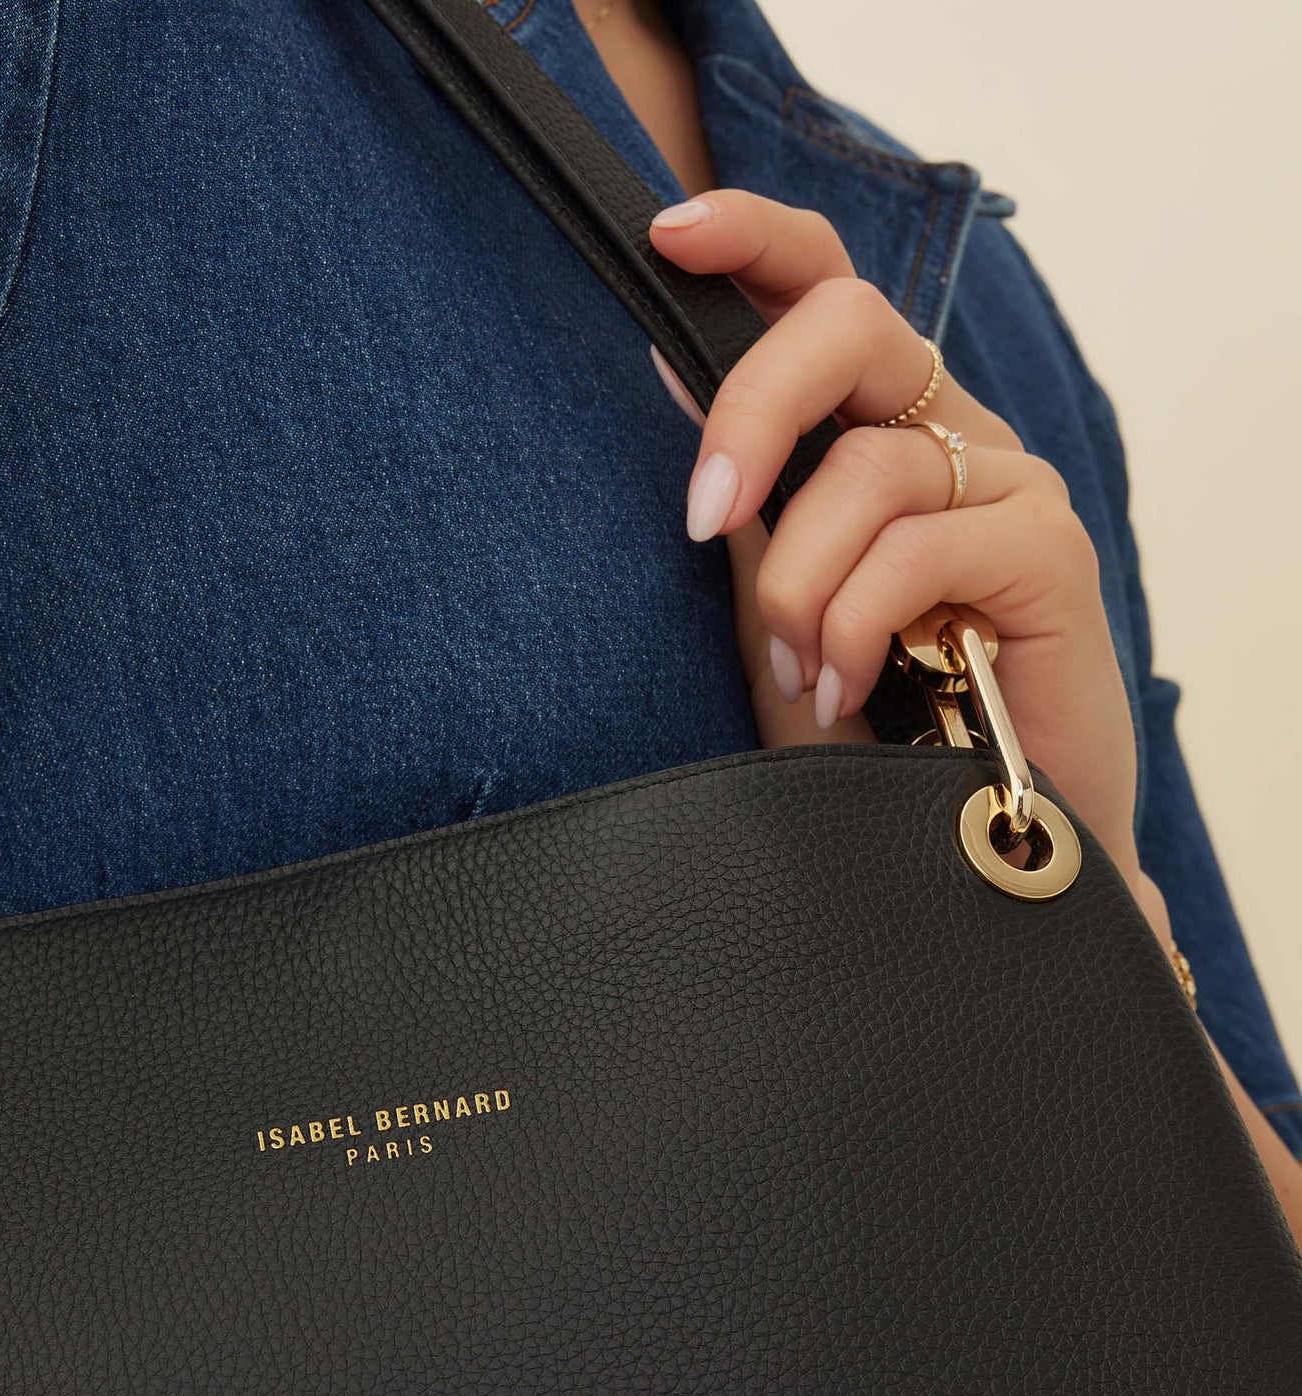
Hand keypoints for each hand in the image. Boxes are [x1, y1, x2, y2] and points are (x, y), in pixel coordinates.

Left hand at [647, 189, 1146, 887]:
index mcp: (880, 430)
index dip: (756, 242)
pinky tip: (845, 687)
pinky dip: (856, 622)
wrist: (962, 841)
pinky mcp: (1050, 552)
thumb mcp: (776, 606)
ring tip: (795, 672)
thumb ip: (746, 502)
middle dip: (752, 410)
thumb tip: (666, 370)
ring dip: (799, 583)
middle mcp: (949, 436)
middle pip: (851, 326)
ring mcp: (1008, 486)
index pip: (828, 294)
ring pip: (869, 466)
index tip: (671, 234)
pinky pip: (924, 546)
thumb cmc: (867, 726)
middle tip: (701, 515)